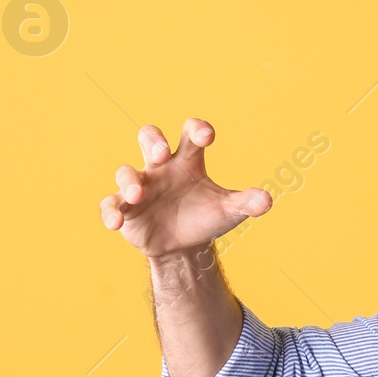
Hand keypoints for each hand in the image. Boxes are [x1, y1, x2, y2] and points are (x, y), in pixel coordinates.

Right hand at [99, 118, 271, 259]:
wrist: (184, 246)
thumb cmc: (205, 217)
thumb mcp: (229, 211)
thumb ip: (247, 203)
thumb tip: (267, 200)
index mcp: (187, 162)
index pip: (189, 135)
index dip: (196, 130)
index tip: (207, 136)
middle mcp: (161, 168)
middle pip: (150, 138)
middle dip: (153, 140)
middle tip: (162, 153)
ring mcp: (140, 187)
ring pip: (126, 171)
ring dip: (130, 181)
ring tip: (139, 194)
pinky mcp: (125, 209)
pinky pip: (111, 204)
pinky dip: (111, 211)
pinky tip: (116, 222)